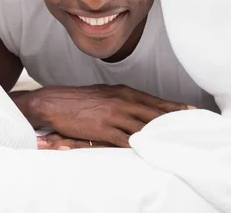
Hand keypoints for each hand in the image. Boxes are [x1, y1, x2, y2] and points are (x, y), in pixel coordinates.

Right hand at [12, 84, 193, 147]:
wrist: (53, 103)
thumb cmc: (76, 99)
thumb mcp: (102, 92)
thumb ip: (121, 98)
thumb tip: (136, 104)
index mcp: (121, 91)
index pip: (153, 100)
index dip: (172, 107)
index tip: (187, 110)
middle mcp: (121, 102)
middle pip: (153, 114)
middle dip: (171, 122)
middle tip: (184, 128)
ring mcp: (113, 116)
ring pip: (143, 128)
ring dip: (157, 135)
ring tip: (169, 141)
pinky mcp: (103, 130)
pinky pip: (126, 140)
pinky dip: (138, 145)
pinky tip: (147, 150)